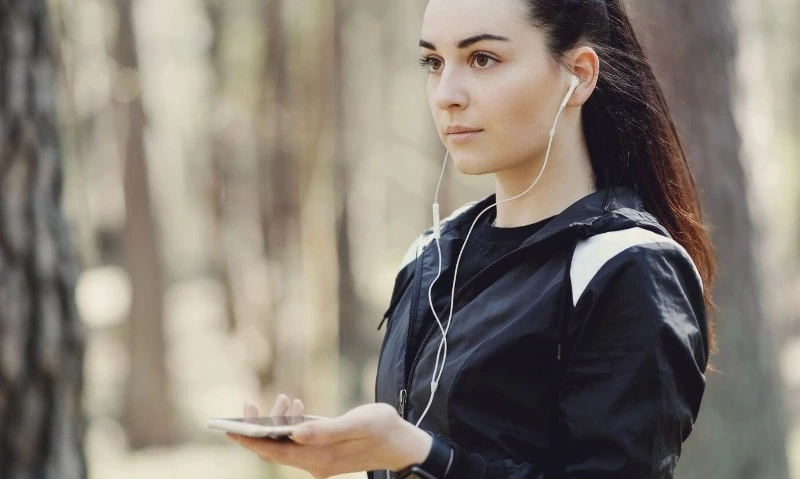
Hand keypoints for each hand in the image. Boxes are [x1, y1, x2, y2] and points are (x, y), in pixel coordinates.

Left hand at [227, 397, 432, 477]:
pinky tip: (296, 408)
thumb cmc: (384, 429)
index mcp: (321, 457)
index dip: (249, 440)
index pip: (274, 452)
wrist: (404, 444)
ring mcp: (319, 460)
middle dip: (257, 429)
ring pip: (285, 445)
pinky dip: (291, 426)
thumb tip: (295, 432)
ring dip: (278, 423)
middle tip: (247, 404)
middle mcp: (315, 463)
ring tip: (286, 399)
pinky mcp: (324, 454)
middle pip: (274, 451)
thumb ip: (326, 429)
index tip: (229, 428)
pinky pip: (297, 443)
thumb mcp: (358, 423)